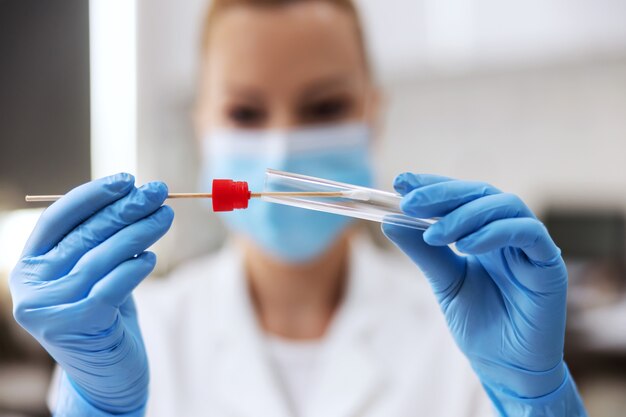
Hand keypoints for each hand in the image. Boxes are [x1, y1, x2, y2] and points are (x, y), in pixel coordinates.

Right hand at [10, 173, 173, 413]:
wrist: (107, 374)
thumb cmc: (104, 314)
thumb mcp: (96, 272)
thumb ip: (102, 239)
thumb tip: (134, 193)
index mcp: (30, 264)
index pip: (58, 218)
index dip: (93, 195)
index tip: (127, 179)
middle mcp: (32, 286)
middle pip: (84, 234)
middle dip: (126, 209)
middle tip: (159, 191)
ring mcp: (50, 309)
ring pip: (101, 258)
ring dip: (139, 233)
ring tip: (165, 216)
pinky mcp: (76, 328)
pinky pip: (110, 288)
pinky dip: (133, 269)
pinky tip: (151, 258)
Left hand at [383, 173, 567, 397]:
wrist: (504, 366)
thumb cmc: (478, 323)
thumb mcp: (444, 281)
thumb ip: (423, 251)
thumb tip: (390, 221)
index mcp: (483, 233)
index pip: (460, 197)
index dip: (432, 185)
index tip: (401, 181)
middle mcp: (507, 233)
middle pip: (481, 193)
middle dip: (443, 194)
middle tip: (410, 202)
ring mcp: (529, 246)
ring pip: (504, 205)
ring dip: (464, 215)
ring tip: (435, 234)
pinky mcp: (548, 264)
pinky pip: (528, 233)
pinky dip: (495, 233)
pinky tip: (466, 247)